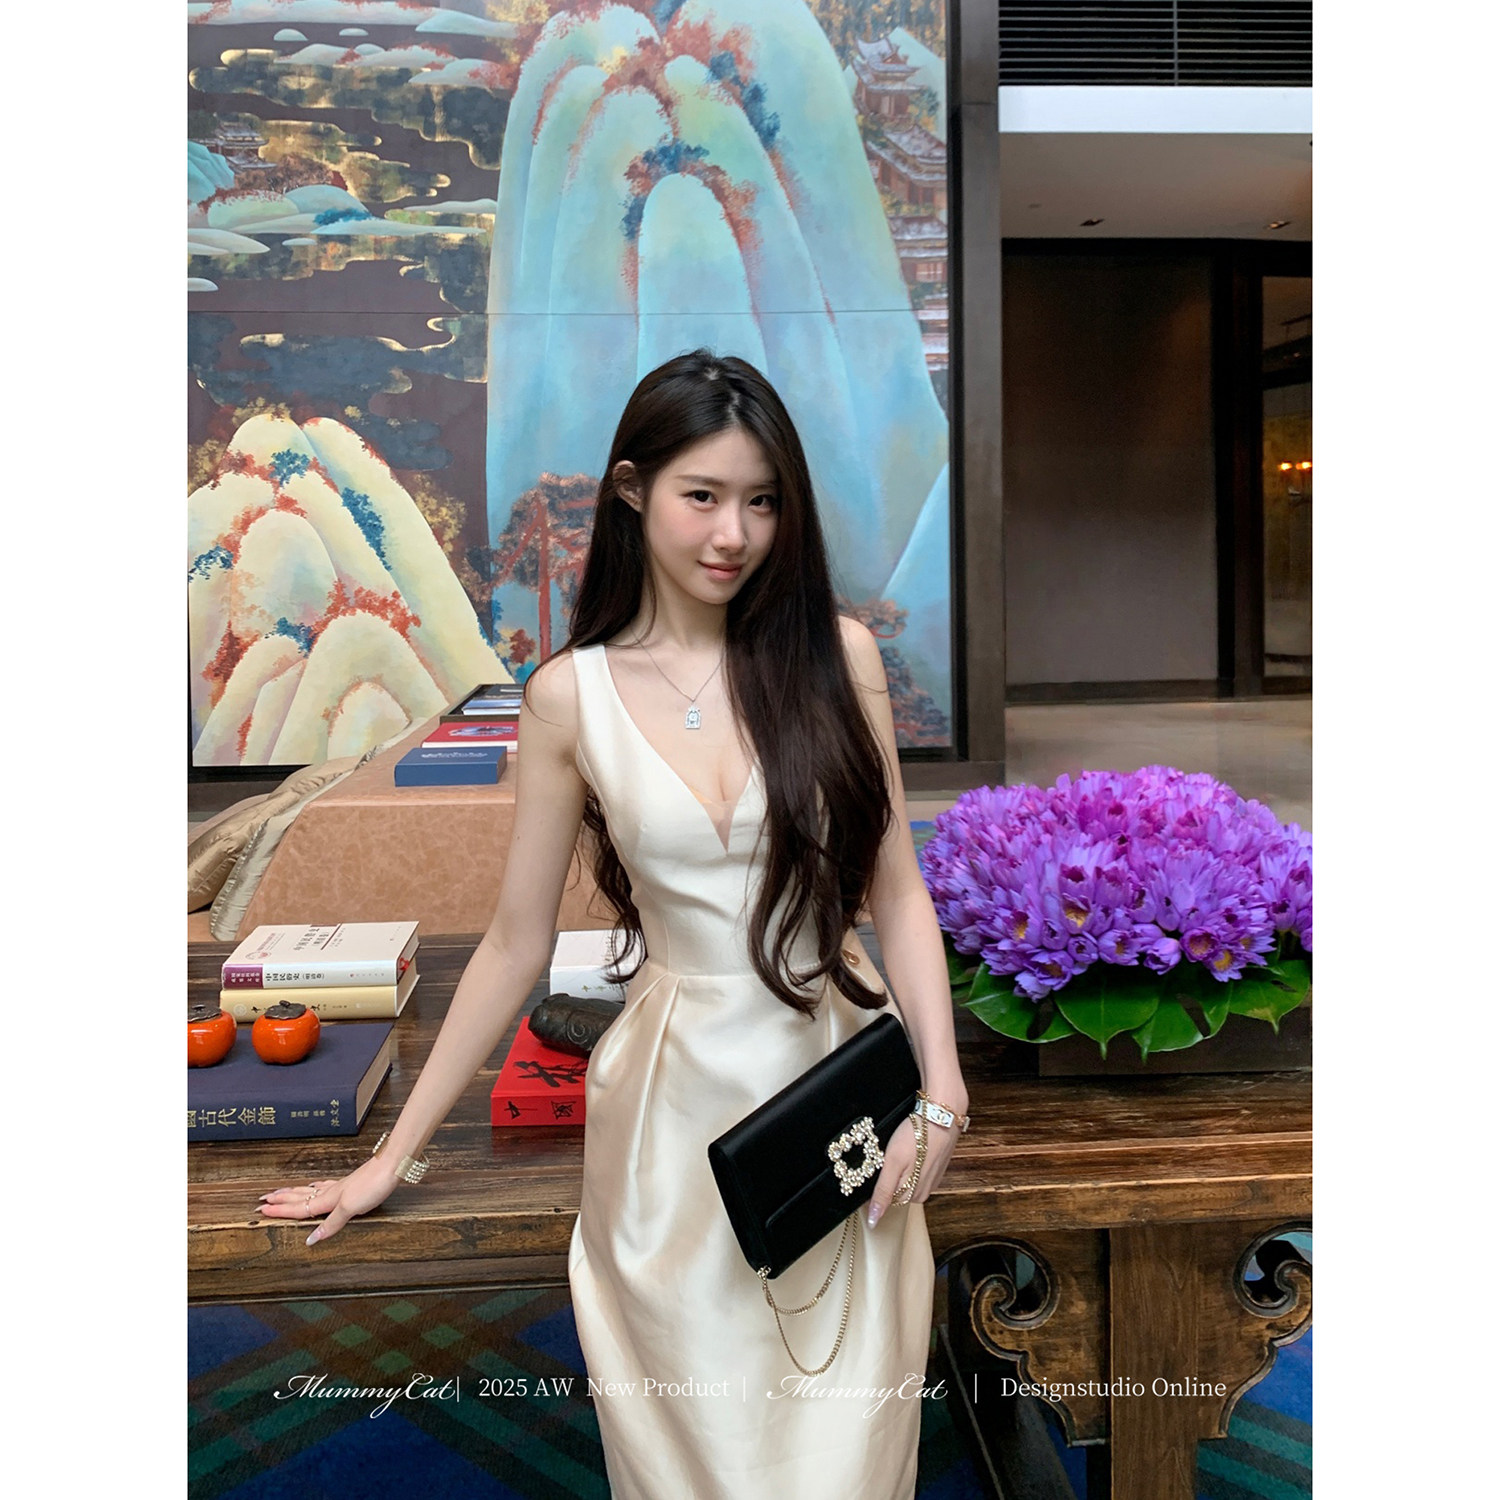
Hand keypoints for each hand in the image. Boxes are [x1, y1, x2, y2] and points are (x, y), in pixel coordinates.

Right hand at [257, 1156, 398, 1245]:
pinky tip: (317, 1186)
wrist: (392, 1165)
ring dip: (294, 1193)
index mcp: (328, 1199)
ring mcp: (341, 1187)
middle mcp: (331, 1192)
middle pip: (300, 1197)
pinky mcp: (351, 1184)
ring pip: (310, 1190)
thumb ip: (331, 1224)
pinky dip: (315, 1188)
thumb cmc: (373, 1185)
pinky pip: (326, 1186)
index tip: (261, 1211)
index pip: (298, 1208)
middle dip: (280, 1200)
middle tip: (262, 1200)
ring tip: (281, 1192)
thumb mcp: (350, 1208)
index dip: (280, 1211)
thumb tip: (311, 1239)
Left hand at [865, 1110, 961, 1227]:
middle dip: (889, 1174)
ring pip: (905, 1179)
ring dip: (899, 1166)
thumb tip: (874, 1221)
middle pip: (895, 1190)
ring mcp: (931, 1180)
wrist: (942, 1115)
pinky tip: (911, 1147)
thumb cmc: (917, 1135)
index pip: (885, 1199)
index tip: (876, 1165)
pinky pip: (916, 1170)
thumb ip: (883, 1192)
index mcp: (912, 1195)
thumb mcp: (892, 1163)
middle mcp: (923, 1192)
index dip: (877, 1182)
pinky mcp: (936, 1169)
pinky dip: (911, 1160)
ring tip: (901, 1148)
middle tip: (890, 1153)